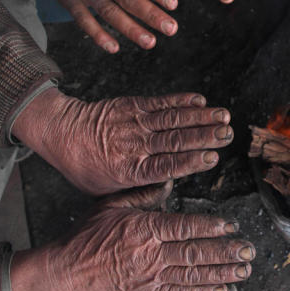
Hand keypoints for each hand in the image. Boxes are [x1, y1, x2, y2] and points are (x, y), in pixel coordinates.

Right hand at [11, 184, 254, 290]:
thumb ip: (144, 193)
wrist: (69, 269)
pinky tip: (221, 290)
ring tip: (243, 270)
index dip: (210, 227)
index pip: (184, 228)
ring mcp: (150, 277)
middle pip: (195, 253)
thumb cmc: (89, 234)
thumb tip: (169, 178)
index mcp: (144, 229)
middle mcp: (150, 255)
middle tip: (248, 250)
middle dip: (225, 253)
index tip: (231, 226)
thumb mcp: (113, 204)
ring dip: (222, 274)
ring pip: (193, 275)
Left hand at [12, 88, 232, 194]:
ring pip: (172, 119)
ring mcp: (133, 123)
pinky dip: (180, 100)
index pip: (164, 166)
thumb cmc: (85, 167)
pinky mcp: (131, 105)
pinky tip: (199, 100)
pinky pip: (159, 102)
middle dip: (204, 136)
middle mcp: (133, 145)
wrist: (61, 133)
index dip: (190, 161)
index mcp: (128, 170)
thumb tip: (170, 183)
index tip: (212, 158)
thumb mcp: (106, 191)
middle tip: (228, 134)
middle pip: (174, 140)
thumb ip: (139, 189)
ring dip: (200, 117)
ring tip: (223, 116)